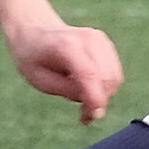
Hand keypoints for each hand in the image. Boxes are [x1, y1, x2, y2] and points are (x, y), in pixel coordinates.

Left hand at [5, 19, 124, 124]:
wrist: (34, 30)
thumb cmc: (33, 57)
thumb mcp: (40, 80)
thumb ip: (68, 90)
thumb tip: (94, 103)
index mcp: (67, 47)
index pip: (90, 75)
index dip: (93, 100)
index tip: (87, 118)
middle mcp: (88, 39)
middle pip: (106, 78)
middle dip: (98, 101)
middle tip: (83, 116)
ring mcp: (99, 39)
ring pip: (114, 77)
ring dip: (103, 95)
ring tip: (82, 101)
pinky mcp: (105, 44)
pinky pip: (114, 73)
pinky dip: (106, 86)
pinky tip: (88, 89)